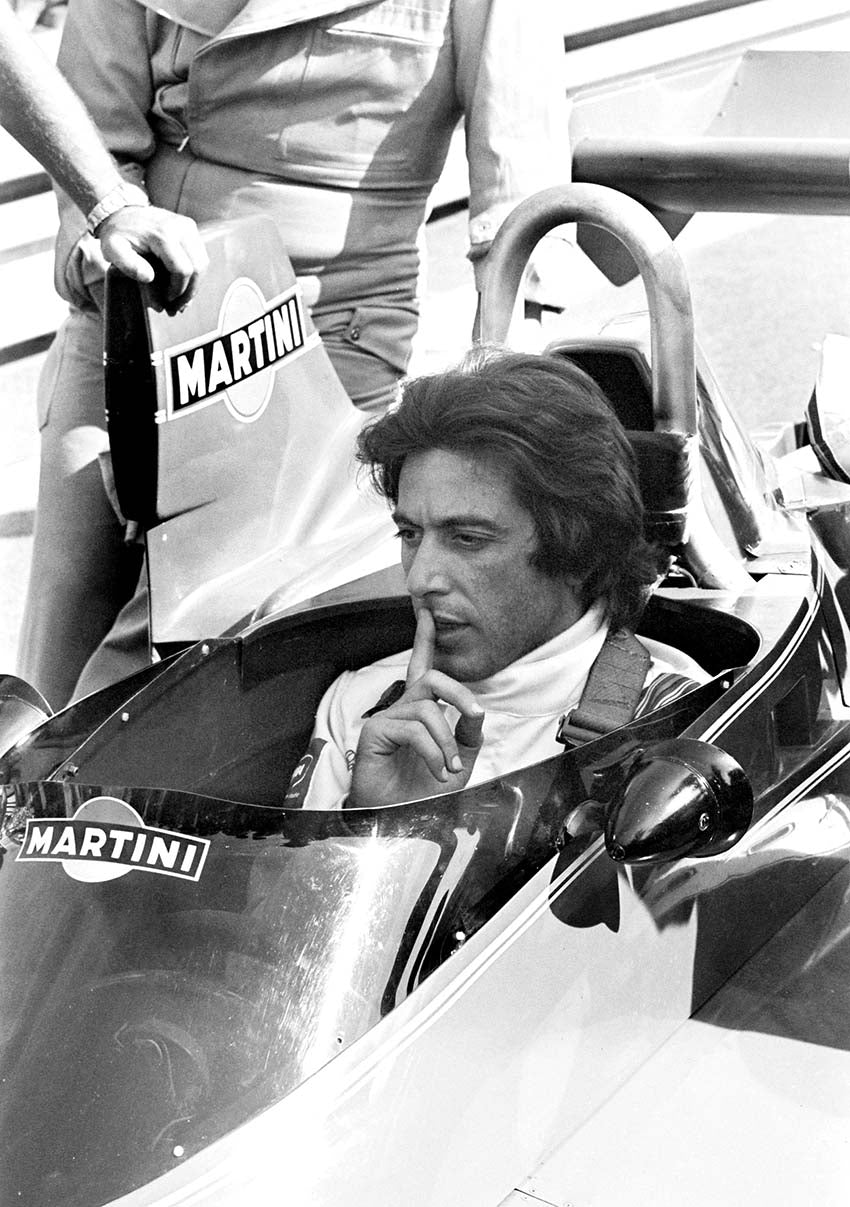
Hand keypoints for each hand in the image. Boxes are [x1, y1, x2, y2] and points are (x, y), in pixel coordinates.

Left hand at [97, 206, 208, 314]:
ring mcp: (188, 226)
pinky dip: (194, 273)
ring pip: (203, 262)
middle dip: (190, 291)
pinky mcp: (191, 228)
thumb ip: (128, 265)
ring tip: (181, 298)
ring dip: (194, 284)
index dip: (177, 290)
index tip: (167, 301)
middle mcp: (181, 228)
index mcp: (163, 234)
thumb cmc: (117, 233)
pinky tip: (183, 284)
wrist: (122, 211)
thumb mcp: (112, 249)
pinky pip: (200, 255)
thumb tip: (149, 277)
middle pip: (198, 267)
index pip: (183, 270)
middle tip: (177, 306)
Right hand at [348, 609, 484, 807]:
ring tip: (449, 769)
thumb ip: (469, 733)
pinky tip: (436, 772)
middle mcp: (403, 709)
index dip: (423, 638)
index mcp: (421, 710)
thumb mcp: (460, 760)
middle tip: (474, 715)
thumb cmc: (424, 790)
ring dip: (447, 742)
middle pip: (432, 679)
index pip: (423, 668)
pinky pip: (412, 729)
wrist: (401, 820)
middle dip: (460, 693)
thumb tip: (476, 710)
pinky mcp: (375, 732)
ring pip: (428, 710)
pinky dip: (432, 752)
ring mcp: (387, 719)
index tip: (426, 612)